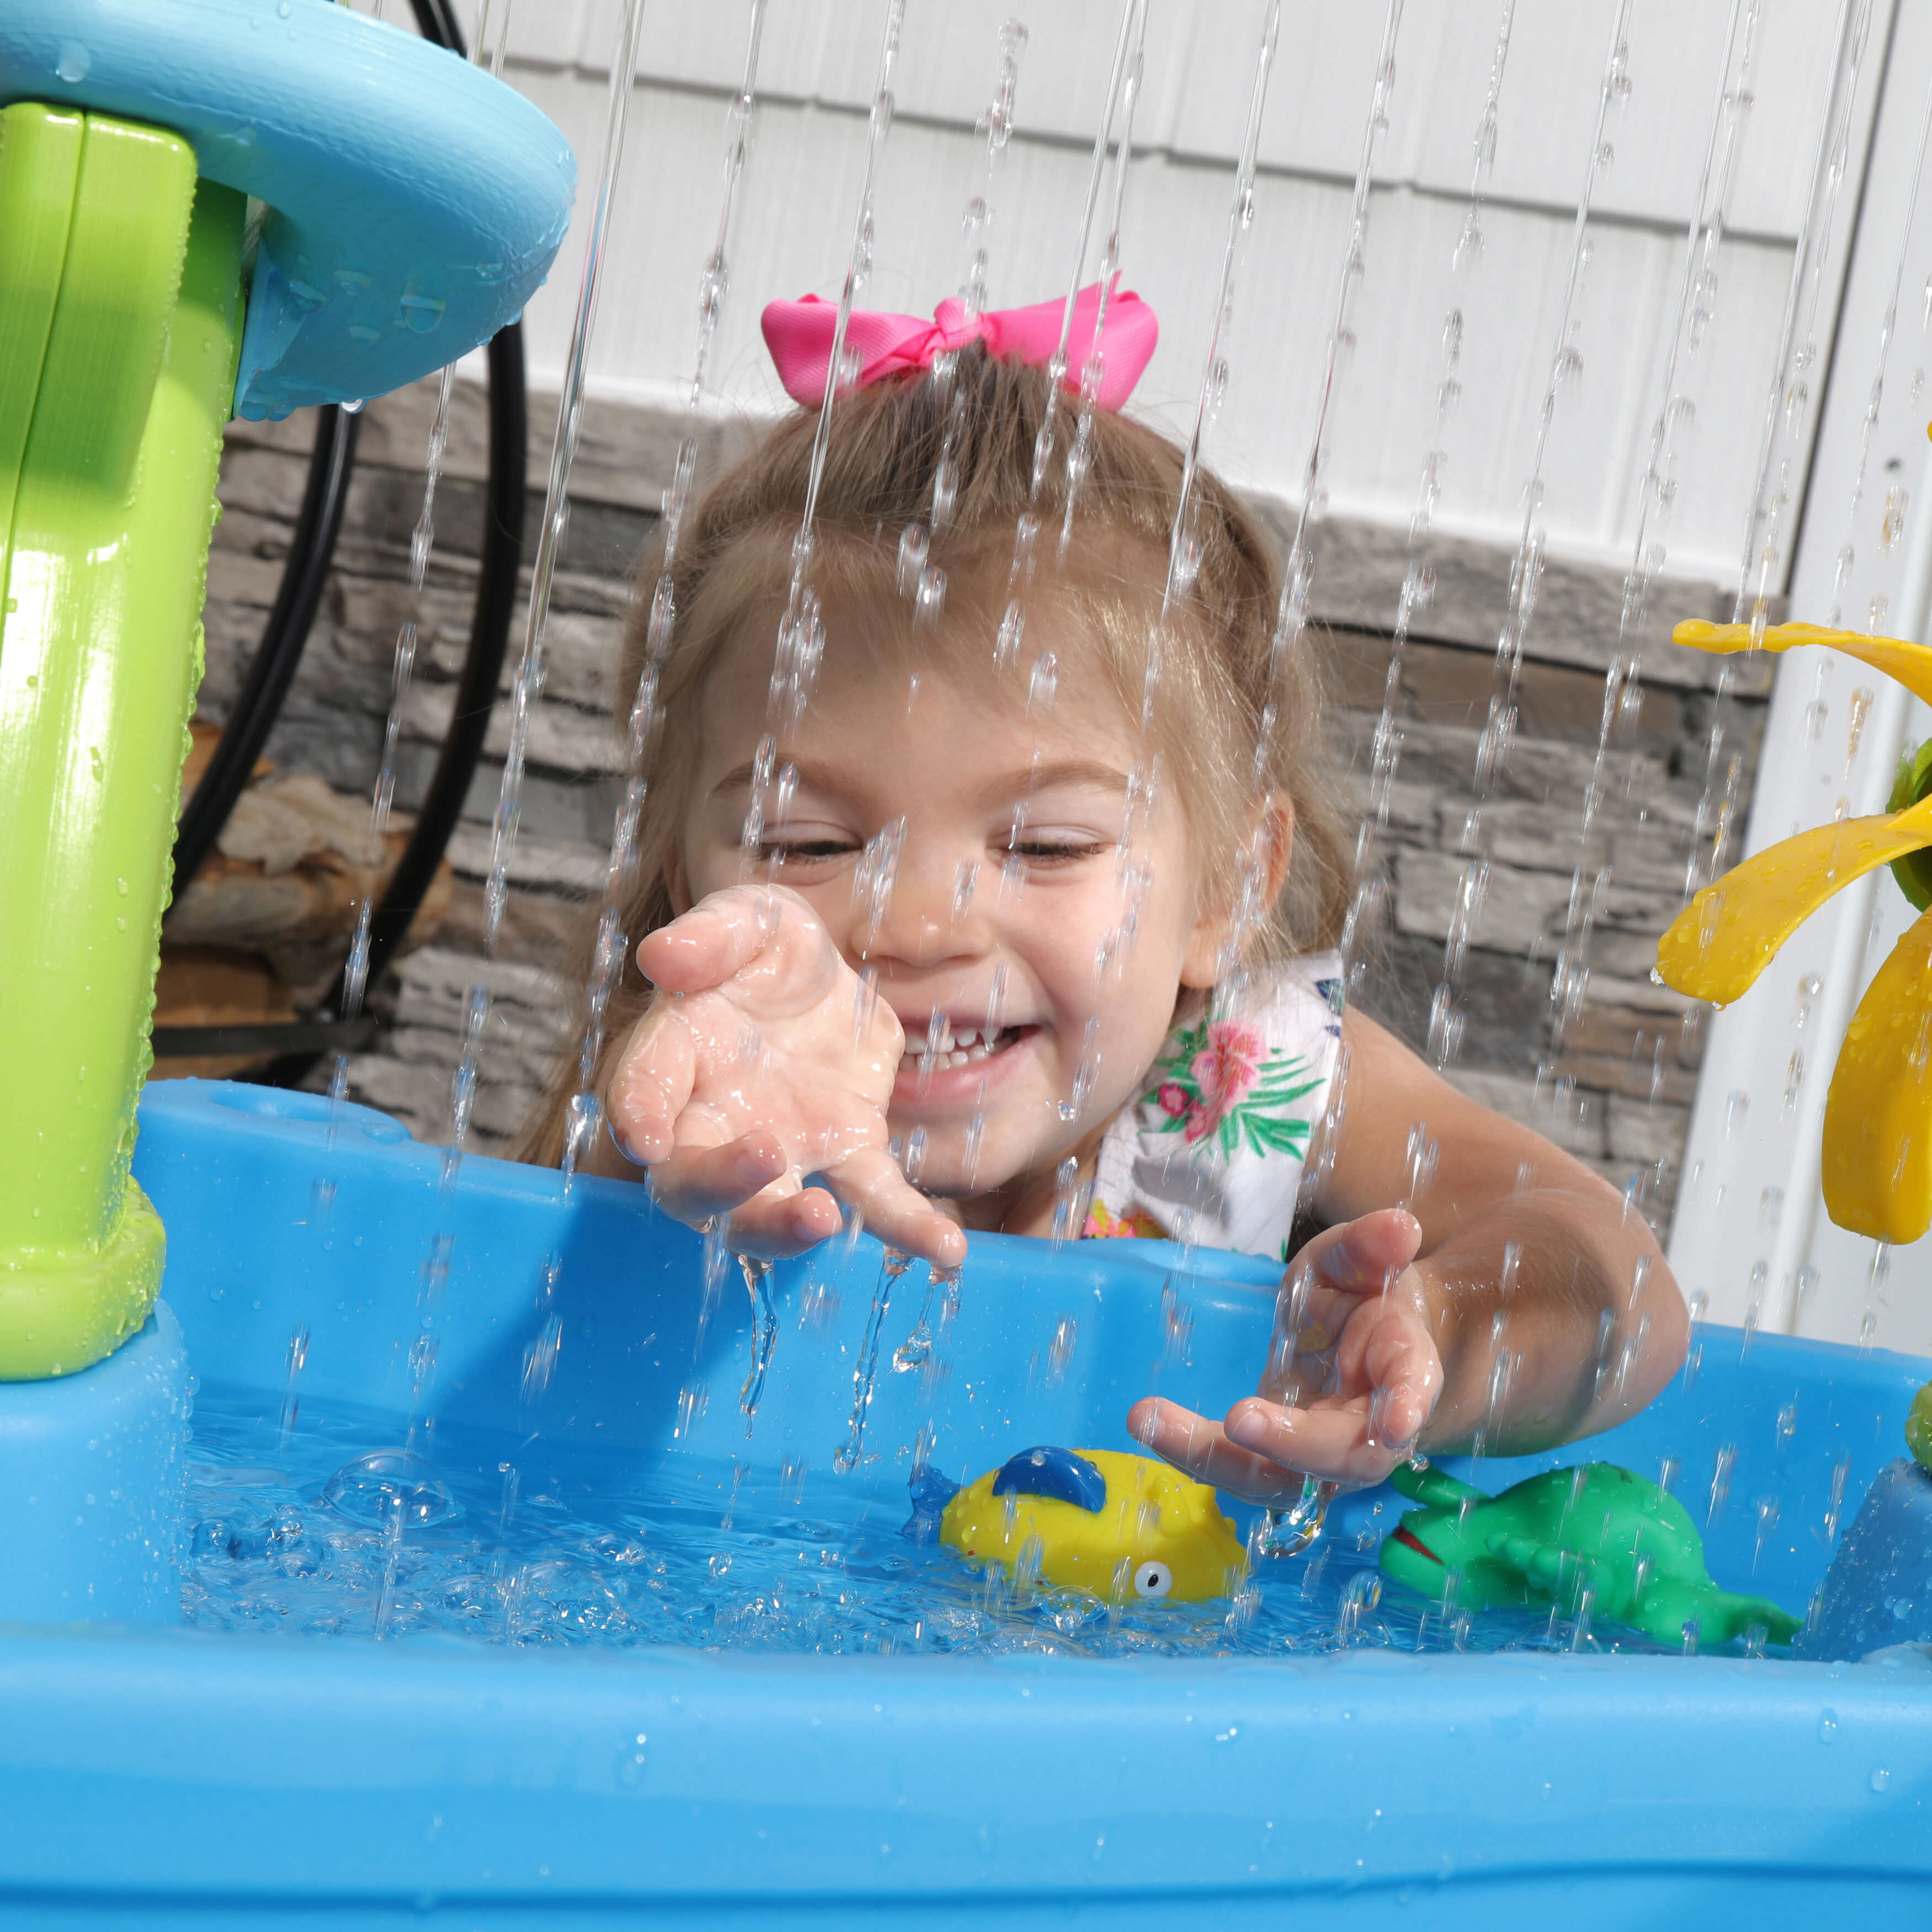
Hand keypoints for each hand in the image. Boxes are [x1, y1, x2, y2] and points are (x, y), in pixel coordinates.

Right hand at [605, 884, 964, 1266]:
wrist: (829, 977)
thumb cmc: (765, 952)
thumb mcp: (746, 919)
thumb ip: (708, 936)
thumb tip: (662, 957)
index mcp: (677, 1058)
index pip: (642, 1093)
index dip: (637, 1114)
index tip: (643, 1138)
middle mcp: (717, 1124)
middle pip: (693, 1184)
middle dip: (719, 1184)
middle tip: (764, 1158)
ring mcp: (785, 1151)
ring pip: (768, 1214)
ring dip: (787, 1228)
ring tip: (823, 1219)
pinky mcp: (848, 1158)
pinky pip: (874, 1202)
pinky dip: (907, 1227)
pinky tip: (946, 1250)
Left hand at [1127, 1208, 1442, 1496]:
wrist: (1357, 1340)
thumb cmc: (1361, 1296)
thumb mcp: (1357, 1260)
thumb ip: (1369, 1246)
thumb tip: (1400, 1226)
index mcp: (1403, 1369)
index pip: (1414, 1392)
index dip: (1407, 1408)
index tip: (1393, 1425)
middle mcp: (1368, 1429)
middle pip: (1344, 1457)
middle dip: (1293, 1444)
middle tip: (1239, 1418)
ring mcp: (1318, 1457)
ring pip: (1278, 1478)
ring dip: (1213, 1457)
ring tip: (1149, 1421)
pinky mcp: (1273, 1461)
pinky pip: (1235, 1465)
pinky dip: (1192, 1449)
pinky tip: (1144, 1420)